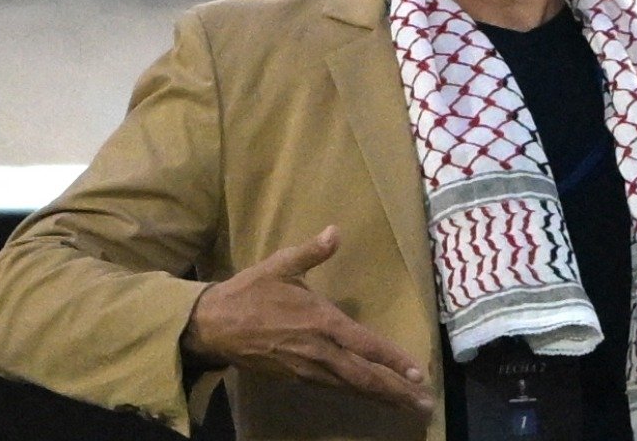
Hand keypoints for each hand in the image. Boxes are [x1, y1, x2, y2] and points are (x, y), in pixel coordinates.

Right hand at [181, 225, 434, 416]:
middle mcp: (319, 351)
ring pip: (351, 387)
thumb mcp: (281, 264)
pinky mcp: (296, 378)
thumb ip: (312, 251)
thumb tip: (335, 231)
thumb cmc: (251, 292)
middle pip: (364, 376)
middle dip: (396, 391)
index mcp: (321, 322)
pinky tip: (372, 397)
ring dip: (381, 397)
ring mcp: (307, 369)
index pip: (365, 345)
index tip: (418, 372)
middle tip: (424, 404)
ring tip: (408, 405)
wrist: (212, 325)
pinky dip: (357, 394)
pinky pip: (334, 389)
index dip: (393, 360)